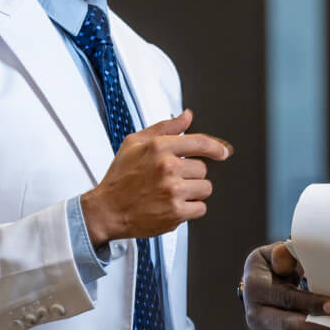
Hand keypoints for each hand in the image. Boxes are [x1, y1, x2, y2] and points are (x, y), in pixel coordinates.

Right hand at [80, 109, 231, 243]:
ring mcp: (173, 191)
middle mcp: (168, 167)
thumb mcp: (134, 143)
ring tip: (172, 193)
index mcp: (159, 147)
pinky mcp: (176, 212)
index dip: (216, 147)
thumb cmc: (120, 178)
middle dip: (191, 174)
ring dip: (193, 192)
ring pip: (205, 188)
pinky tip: (173, 205)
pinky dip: (191, 209)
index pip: (200, 143)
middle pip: (203, 169)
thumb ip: (164, 127)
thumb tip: (187, 116)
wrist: (107, 210)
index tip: (222, 152)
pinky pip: (200, 208)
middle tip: (172, 180)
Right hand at [239, 242, 329, 329]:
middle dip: (314, 329)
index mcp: (256, 289)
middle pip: (285, 327)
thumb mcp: (276, 256)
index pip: (285, 298)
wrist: (260, 287)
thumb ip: (283, 255)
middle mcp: (255, 315)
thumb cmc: (276, 268)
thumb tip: (284, 253)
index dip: (310, 303)